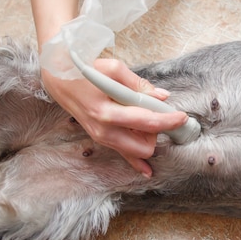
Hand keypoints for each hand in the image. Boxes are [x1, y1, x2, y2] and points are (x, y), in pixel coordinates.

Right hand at [42, 58, 188, 176]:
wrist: (58, 80)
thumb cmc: (85, 71)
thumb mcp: (112, 69)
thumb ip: (139, 85)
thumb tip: (162, 96)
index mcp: (107, 112)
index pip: (146, 121)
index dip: (168, 120)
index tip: (182, 117)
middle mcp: (104, 130)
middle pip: (144, 145)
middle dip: (158, 132)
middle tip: (161, 114)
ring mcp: (102, 138)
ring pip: (137, 152)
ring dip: (148, 138)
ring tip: (145, 117)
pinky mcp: (101, 140)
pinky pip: (123, 156)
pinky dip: (136, 163)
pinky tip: (147, 170)